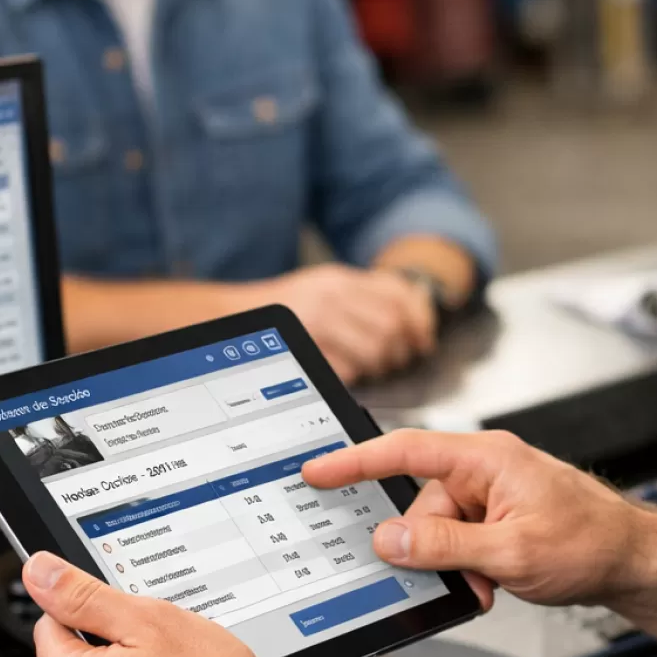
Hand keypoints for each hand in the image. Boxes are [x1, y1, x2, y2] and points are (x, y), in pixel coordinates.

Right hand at [259, 263, 435, 382]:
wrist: (234, 315)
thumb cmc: (284, 308)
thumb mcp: (325, 287)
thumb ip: (364, 296)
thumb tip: (412, 321)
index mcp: (340, 279)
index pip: (399, 295)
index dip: (419, 322)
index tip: (422, 340)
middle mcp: (331, 295)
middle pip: (392, 325)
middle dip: (400, 350)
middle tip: (395, 361)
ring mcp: (317, 321)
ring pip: (375, 349)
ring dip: (380, 366)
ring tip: (371, 370)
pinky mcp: (306, 348)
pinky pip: (348, 370)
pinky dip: (354, 377)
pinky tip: (346, 373)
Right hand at [304, 429, 651, 613]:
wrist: (635, 561)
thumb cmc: (591, 543)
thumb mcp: (510, 554)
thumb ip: (443, 546)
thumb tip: (389, 539)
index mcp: (486, 458)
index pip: (405, 451)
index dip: (354, 461)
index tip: (317, 471)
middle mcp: (486, 467)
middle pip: (421, 503)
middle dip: (429, 547)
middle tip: (459, 578)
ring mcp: (494, 491)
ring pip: (440, 528)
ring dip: (454, 563)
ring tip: (490, 584)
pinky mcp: (500, 514)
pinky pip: (461, 537)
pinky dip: (468, 564)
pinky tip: (494, 582)